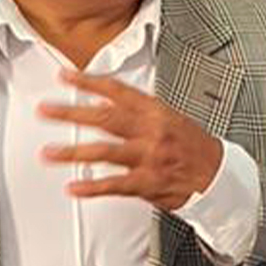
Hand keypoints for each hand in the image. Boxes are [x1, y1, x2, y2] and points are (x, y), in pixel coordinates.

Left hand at [37, 70, 223, 211]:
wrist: (219, 177)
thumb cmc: (195, 148)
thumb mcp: (171, 118)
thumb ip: (141, 111)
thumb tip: (110, 101)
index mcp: (156, 111)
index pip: (117, 91)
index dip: (89, 82)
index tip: (65, 77)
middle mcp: (151, 132)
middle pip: (104, 118)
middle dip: (71, 113)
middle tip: (46, 110)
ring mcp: (149, 157)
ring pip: (104, 151)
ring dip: (72, 153)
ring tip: (49, 153)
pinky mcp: (148, 183)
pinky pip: (114, 185)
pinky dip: (92, 188)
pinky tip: (74, 187)